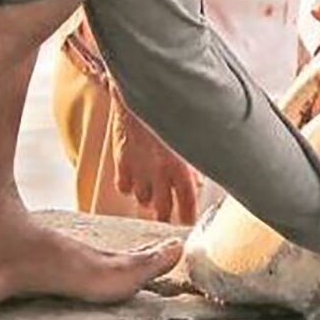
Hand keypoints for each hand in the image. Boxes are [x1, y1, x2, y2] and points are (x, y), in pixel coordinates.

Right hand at [109, 88, 199, 224]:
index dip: (188, 216)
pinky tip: (134, 181)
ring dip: (148, 200)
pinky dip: (129, 188)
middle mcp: (160, 172)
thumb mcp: (190, 139)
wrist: (141, 96)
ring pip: (143, 200)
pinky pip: (124, 188)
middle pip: (163, 208)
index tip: (188, 223)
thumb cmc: (171, 113)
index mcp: (181, 167)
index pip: (188, 202)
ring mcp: (139, 169)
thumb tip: (197, 182)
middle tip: (168, 218)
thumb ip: (193, 163)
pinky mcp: (122, 163)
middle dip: (166, 216)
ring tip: (152, 194)